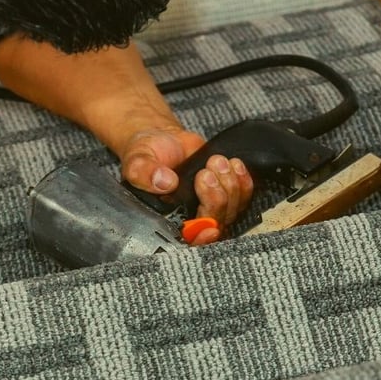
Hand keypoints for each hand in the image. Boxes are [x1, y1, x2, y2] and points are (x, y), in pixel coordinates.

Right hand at [119, 127, 254, 244]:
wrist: (162, 139)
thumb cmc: (147, 154)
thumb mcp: (137, 161)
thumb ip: (144, 173)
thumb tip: (165, 182)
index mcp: (167, 219)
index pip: (188, 241)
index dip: (202, 239)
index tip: (209, 228)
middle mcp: (190, 217)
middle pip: (216, 224)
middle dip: (216, 199)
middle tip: (205, 173)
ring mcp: (210, 207)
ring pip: (232, 211)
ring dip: (230, 185)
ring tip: (216, 161)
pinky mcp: (225, 193)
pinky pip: (243, 196)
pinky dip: (243, 181)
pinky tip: (233, 165)